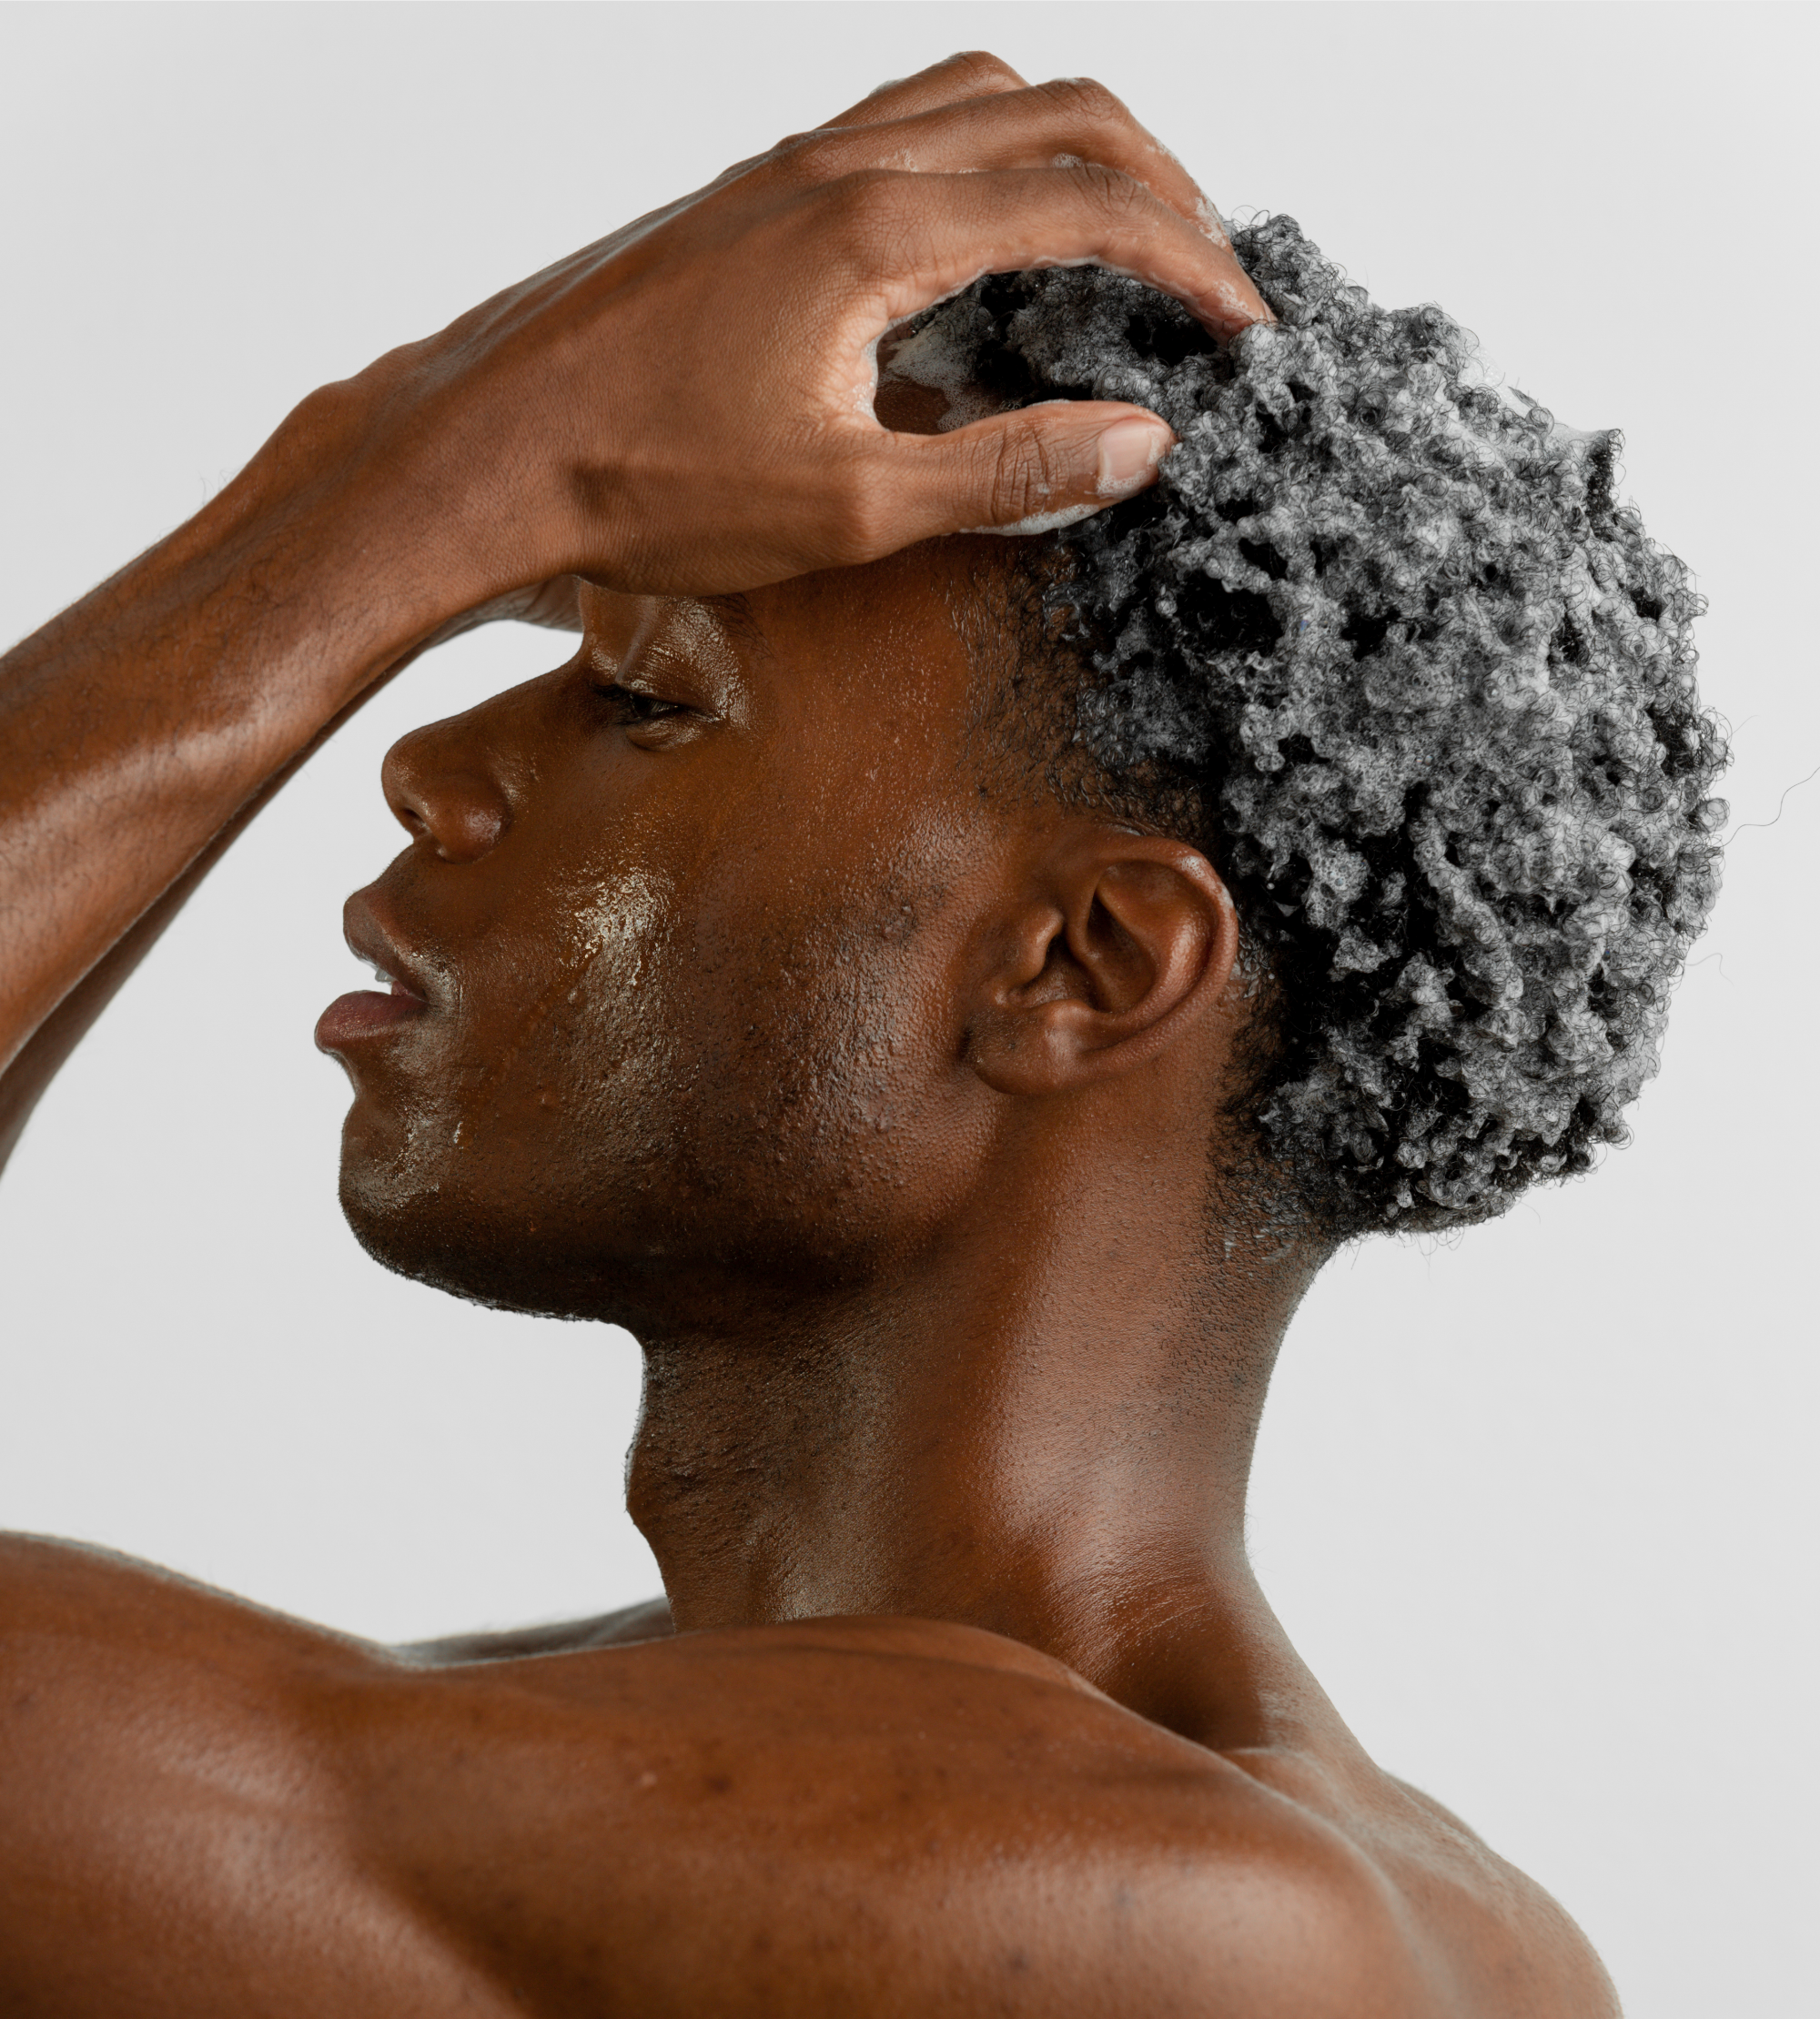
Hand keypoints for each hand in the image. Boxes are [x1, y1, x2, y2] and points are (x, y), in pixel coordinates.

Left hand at [299, 52, 1268, 614]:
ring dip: (1066, 144)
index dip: (1194, 258)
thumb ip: (1006, 474)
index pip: (1090, 202)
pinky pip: (896, 125)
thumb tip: (1140, 443)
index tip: (1247, 325)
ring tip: (1117, 232)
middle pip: (1051, 108)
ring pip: (971, 94)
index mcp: (878, 230)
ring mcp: (784, 168)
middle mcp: (837, 166)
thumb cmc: (640, 483)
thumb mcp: (847, 510)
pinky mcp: (746, 196)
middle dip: (1157, 177)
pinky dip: (978, 152)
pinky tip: (976, 240)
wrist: (482, 449)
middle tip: (1208, 268)